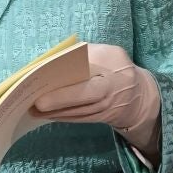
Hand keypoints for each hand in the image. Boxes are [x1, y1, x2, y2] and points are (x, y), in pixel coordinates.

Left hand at [32, 43, 161, 159]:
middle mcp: (112, 84)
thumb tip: (51, 59)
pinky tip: (46, 115)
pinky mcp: (103, 118)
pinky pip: (81, 119)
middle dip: (62, 98)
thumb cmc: (113, 67)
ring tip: (33, 109)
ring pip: (81, 110)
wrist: (139, 95)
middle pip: (87, 93)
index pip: (92, 65)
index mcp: (112, 60)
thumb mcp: (104, 53)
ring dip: (56, 111)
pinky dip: (63, 117)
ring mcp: (110, 104)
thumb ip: (83, 53)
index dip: (74, 68)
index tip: (48, 74)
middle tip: (38, 102)